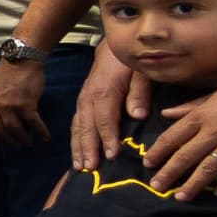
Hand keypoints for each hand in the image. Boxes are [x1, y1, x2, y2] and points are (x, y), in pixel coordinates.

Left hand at [0, 56, 48, 147]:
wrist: (21, 61)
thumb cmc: (9, 73)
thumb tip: (2, 117)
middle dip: (8, 141)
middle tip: (16, 146)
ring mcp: (10, 106)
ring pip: (15, 129)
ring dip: (22, 139)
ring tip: (28, 143)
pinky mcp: (26, 105)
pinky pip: (33, 123)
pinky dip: (41, 131)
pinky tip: (46, 137)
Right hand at [70, 52, 146, 171]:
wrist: (111, 48)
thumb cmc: (130, 61)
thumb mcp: (141, 71)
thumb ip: (140, 91)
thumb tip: (138, 115)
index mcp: (105, 91)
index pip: (105, 118)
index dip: (108, 138)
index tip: (112, 156)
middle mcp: (89, 98)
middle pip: (86, 126)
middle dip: (87, 148)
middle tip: (90, 168)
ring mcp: (82, 100)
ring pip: (78, 126)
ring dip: (77, 147)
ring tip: (79, 167)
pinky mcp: (81, 103)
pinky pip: (76, 123)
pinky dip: (75, 139)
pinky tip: (77, 153)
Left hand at [141, 71, 216, 199]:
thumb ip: (191, 106)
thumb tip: (165, 113)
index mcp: (204, 115)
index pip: (174, 135)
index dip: (159, 151)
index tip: (147, 163)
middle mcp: (216, 131)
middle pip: (186, 155)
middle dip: (169, 172)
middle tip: (156, 186)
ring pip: (208, 168)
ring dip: (193, 185)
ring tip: (181, 196)